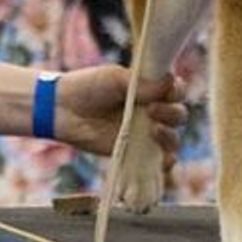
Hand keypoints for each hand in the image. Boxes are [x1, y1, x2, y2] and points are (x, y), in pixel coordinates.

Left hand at [56, 67, 185, 167]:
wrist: (63, 110)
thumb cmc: (89, 87)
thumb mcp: (115, 78)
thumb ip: (142, 84)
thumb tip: (169, 83)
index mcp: (150, 89)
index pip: (175, 91)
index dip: (176, 92)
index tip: (167, 93)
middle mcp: (151, 111)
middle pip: (178, 115)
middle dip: (172, 114)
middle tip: (153, 112)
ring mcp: (144, 133)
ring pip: (172, 138)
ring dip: (170, 137)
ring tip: (154, 132)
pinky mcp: (134, 153)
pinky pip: (156, 162)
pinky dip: (165, 163)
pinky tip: (162, 160)